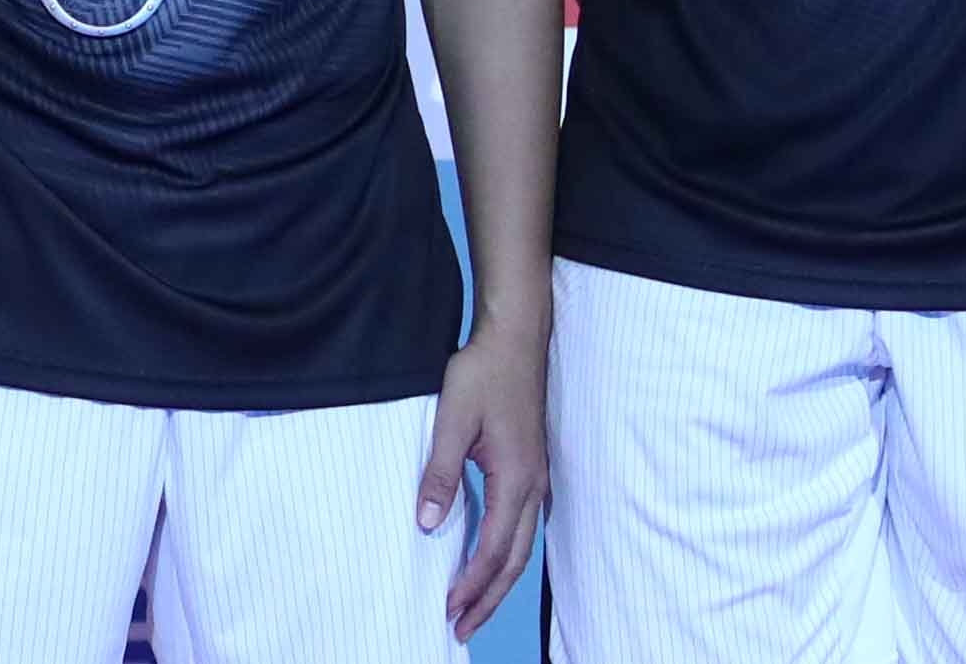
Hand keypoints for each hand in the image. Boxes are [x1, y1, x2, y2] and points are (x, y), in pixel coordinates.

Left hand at [422, 324, 548, 640]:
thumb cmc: (484, 373)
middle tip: (460, 627)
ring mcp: (536, 479)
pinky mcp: (530, 469)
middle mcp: (533, 486)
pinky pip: (520, 526)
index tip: (447, 608)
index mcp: (516, 479)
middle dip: (487, 597)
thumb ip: (441, 473)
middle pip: (514, 560)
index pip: (494, 549)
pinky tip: (485, 561)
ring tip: (472, 606)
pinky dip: (504, 554)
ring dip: (497, 580)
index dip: (471, 583)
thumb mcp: (453, 420)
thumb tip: (429, 524)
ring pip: (521, 546)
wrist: (515, 337)